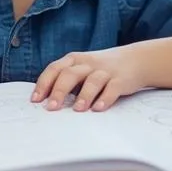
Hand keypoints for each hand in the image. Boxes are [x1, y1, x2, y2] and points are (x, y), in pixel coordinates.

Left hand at [30, 48, 145, 112]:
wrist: (135, 60)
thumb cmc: (101, 69)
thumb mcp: (82, 68)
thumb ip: (66, 80)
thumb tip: (44, 102)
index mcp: (74, 60)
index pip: (55, 69)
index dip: (44, 83)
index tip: (35, 100)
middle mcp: (88, 63)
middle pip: (70, 74)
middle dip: (59, 91)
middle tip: (51, 108)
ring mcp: (105, 71)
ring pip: (92, 80)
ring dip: (84, 95)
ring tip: (77, 110)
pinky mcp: (121, 80)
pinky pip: (112, 88)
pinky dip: (105, 98)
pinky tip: (99, 108)